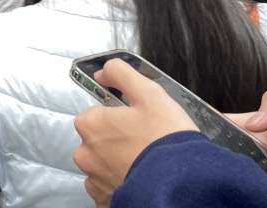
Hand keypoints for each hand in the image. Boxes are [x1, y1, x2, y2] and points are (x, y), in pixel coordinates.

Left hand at [73, 59, 197, 206]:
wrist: (180, 184)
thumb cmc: (165, 139)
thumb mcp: (149, 93)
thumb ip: (121, 74)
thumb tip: (104, 72)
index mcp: (90, 124)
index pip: (99, 114)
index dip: (120, 116)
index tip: (139, 122)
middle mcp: (85, 153)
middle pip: (99, 140)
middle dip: (118, 140)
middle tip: (146, 143)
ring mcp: (94, 180)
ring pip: (104, 164)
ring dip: (119, 163)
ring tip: (146, 163)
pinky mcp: (106, 200)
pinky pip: (109, 187)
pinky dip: (122, 183)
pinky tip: (141, 178)